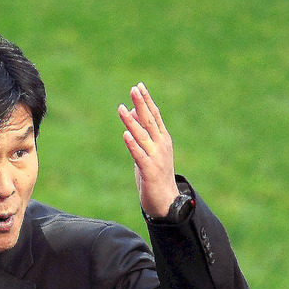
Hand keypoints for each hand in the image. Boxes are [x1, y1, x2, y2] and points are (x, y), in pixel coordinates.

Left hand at [118, 82, 178, 217]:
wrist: (166, 201)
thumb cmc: (156, 175)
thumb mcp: (149, 150)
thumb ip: (142, 132)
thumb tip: (132, 111)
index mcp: (163, 139)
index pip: (155, 116)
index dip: (147, 101)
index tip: (139, 86)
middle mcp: (161, 145)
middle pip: (150, 121)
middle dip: (141, 104)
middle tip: (133, 89)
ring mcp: (156, 157)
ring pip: (142, 136)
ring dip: (132, 122)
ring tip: (121, 108)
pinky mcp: (149, 170)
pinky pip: (138, 155)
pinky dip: (132, 144)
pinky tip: (125, 135)